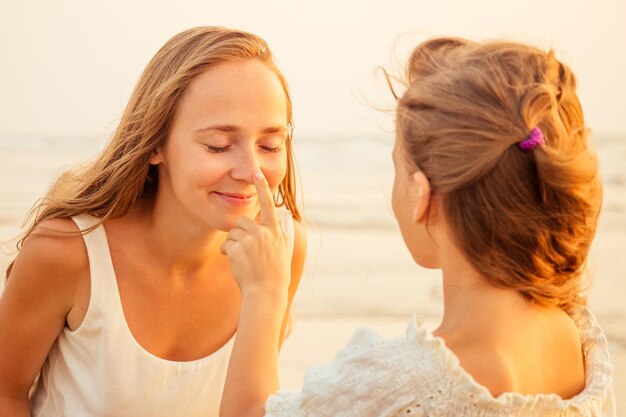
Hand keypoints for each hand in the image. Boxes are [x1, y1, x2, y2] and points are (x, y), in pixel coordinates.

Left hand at [220, 171, 290, 298]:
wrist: (266, 292)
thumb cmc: (275, 275)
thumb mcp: (283, 251)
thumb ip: (279, 235)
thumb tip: (281, 220)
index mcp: (275, 231)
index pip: (268, 205)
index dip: (262, 187)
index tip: (256, 172)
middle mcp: (263, 232)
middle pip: (242, 222)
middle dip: (240, 233)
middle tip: (246, 251)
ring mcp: (250, 240)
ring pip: (233, 233)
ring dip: (234, 244)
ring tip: (243, 260)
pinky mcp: (237, 248)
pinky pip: (227, 245)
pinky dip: (228, 254)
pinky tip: (237, 264)